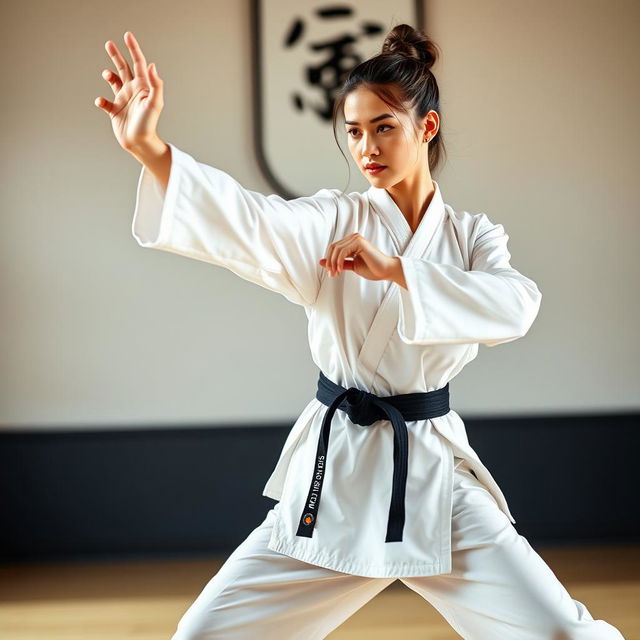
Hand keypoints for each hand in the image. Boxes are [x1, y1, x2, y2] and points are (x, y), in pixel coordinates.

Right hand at [94, 31, 163, 152]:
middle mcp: (133, 91)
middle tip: (109, 43)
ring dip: (109, 74)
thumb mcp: (154, 103)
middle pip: (124, 68)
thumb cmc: (149, 124)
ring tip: (106, 74)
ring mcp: (123, 100)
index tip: (127, 35)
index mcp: (143, 87)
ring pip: (114, 81)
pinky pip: (105, 101)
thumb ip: (155, 84)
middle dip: (117, 55)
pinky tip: (101, 102)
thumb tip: (152, 65)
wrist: (140, 143)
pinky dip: (100, 100)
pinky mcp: (115, 110)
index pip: (138, 63)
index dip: (133, 49)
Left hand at [319, 233, 396, 281]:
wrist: (385, 271)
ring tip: (336, 273)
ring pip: (336, 249)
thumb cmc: (373, 268)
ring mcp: (356, 238)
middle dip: (330, 262)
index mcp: (352, 242)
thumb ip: (339, 263)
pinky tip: (341, 270)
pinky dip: (339, 261)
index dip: (329, 261)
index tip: (331, 273)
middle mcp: (354, 238)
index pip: (334, 248)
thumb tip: (322, 262)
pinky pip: (342, 251)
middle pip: (333, 247)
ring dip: (333, 263)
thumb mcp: (352, 266)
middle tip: (331, 274)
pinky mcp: (359, 242)